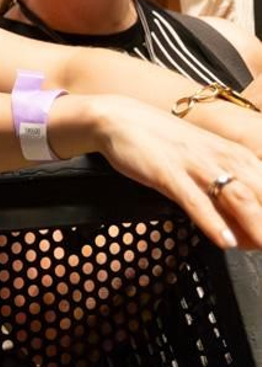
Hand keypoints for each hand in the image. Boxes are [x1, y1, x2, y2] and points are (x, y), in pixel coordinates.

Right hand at [86, 97, 261, 249]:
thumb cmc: (163, 142)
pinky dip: (213, 222)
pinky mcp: (168, 173)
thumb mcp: (204, 162)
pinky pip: (196, 201)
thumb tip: (246, 226)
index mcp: (237, 155)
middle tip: (261, 247)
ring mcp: (196, 165)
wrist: (119, 119)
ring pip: (239, 198)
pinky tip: (224, 241)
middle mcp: (223, 158)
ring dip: (255, 226)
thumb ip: (225, 191)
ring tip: (258, 248)